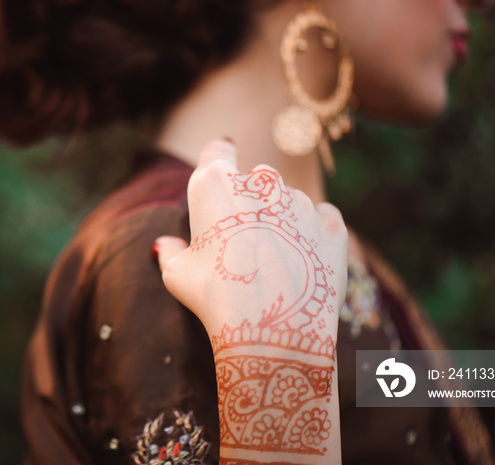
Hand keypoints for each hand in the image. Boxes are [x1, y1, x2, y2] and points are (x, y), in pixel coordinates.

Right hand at [155, 139, 347, 463]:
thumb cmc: (217, 298)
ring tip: (272, 264)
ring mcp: (300, 200)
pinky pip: (319, 219)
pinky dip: (311, 234)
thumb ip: (170, 252)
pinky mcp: (330, 224)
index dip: (217, 160)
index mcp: (216, 184)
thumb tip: (163, 245)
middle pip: (253, 180)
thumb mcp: (178, 276)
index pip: (216, 151)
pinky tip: (301, 262)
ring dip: (281, 221)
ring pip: (287, 202)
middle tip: (242, 242)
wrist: (275, 331)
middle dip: (249, 203)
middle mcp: (261, 182)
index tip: (220, 170)